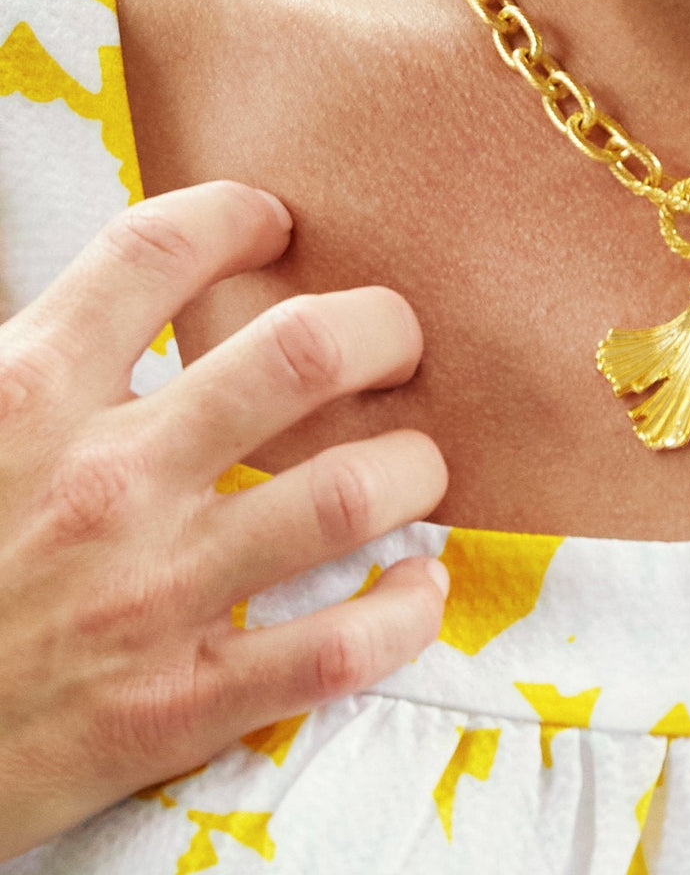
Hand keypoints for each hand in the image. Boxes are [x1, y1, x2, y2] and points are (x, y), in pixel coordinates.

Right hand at [0, 181, 448, 859]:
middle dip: (382, 329)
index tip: (276, 225)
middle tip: (395, 345)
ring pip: (346, 492)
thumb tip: (124, 300)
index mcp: (25, 398)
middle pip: (300, 352)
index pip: (153, 253)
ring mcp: (145, 595)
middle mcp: (100, 483)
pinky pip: (338, 649)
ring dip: (411, 467)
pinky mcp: (173, 707)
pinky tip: (416, 583)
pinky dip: (405, 611)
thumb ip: (41, 365)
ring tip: (413, 464)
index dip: (237, 216)